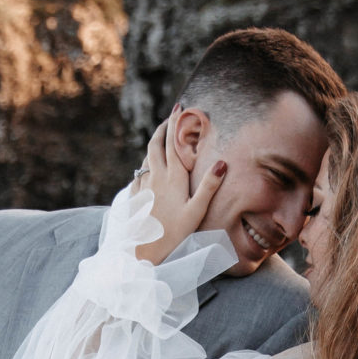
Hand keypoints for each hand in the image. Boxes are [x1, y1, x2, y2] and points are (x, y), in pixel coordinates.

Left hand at [135, 111, 227, 264]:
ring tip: (161, 138)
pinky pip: (139, 172)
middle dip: (163, 128)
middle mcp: (155, 177)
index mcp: (172, 177)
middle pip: (155, 144)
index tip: (180, 107)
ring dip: (154, 143)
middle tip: (170, 117)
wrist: (145, 251)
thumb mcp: (197, 211)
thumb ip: (209, 186)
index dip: (176, 123)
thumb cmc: (175, 234)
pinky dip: (145, 162)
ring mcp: (143, 186)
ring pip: (146, 157)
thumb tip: (222, 162)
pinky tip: (148, 167)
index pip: (173, 143)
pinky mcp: (136, 196)